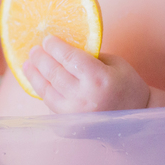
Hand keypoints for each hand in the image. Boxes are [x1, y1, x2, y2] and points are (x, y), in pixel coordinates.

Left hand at [22, 35, 149, 112]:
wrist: (136, 117)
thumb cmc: (126, 85)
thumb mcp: (114, 63)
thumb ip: (88, 56)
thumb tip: (62, 48)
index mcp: (98, 79)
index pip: (69, 58)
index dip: (54, 47)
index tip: (46, 39)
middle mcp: (84, 98)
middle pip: (54, 74)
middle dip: (41, 59)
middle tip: (33, 50)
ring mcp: (75, 114)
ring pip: (47, 91)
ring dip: (35, 76)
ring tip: (28, 65)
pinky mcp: (70, 126)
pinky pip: (51, 105)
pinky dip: (43, 91)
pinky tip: (38, 82)